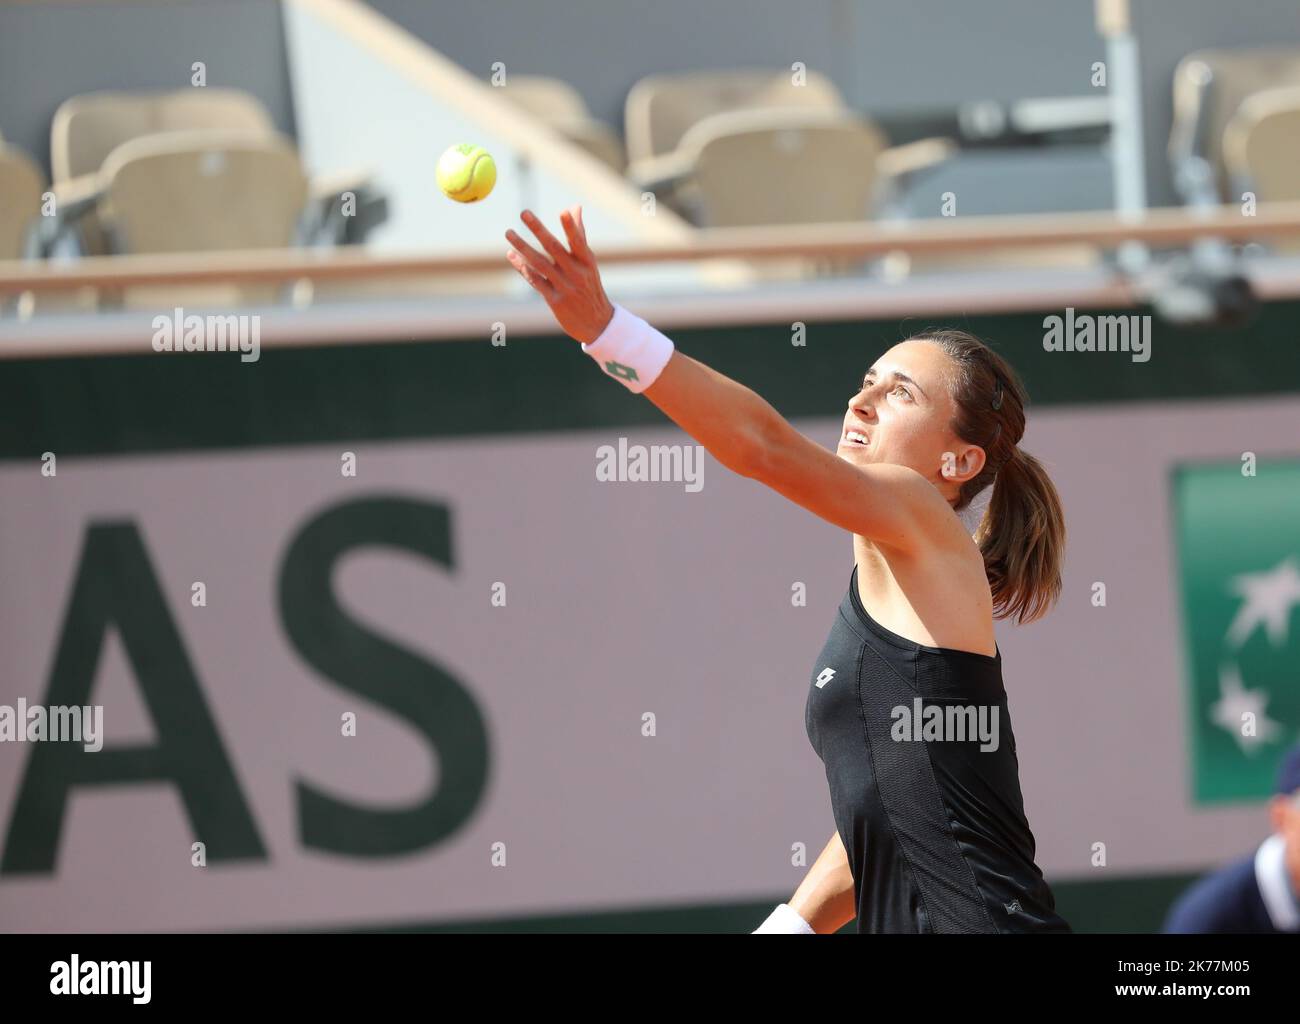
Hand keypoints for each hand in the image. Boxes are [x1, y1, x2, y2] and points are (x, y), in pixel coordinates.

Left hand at [505, 206, 615, 344]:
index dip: (571, 227)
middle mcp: (576, 274)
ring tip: (508, 232)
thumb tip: (574, 207)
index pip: (578, 242)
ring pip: (540, 263)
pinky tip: (511, 255)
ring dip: (522, 247)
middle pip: (554, 248)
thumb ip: (579, 234)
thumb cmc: (589, 286)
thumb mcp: (588, 262)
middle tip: (523, 212)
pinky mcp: (554, 300)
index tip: (563, 212)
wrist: (596, 323)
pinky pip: (535, 280)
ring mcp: (564, 287)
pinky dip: (522, 267)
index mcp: (587, 262)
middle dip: (538, 229)